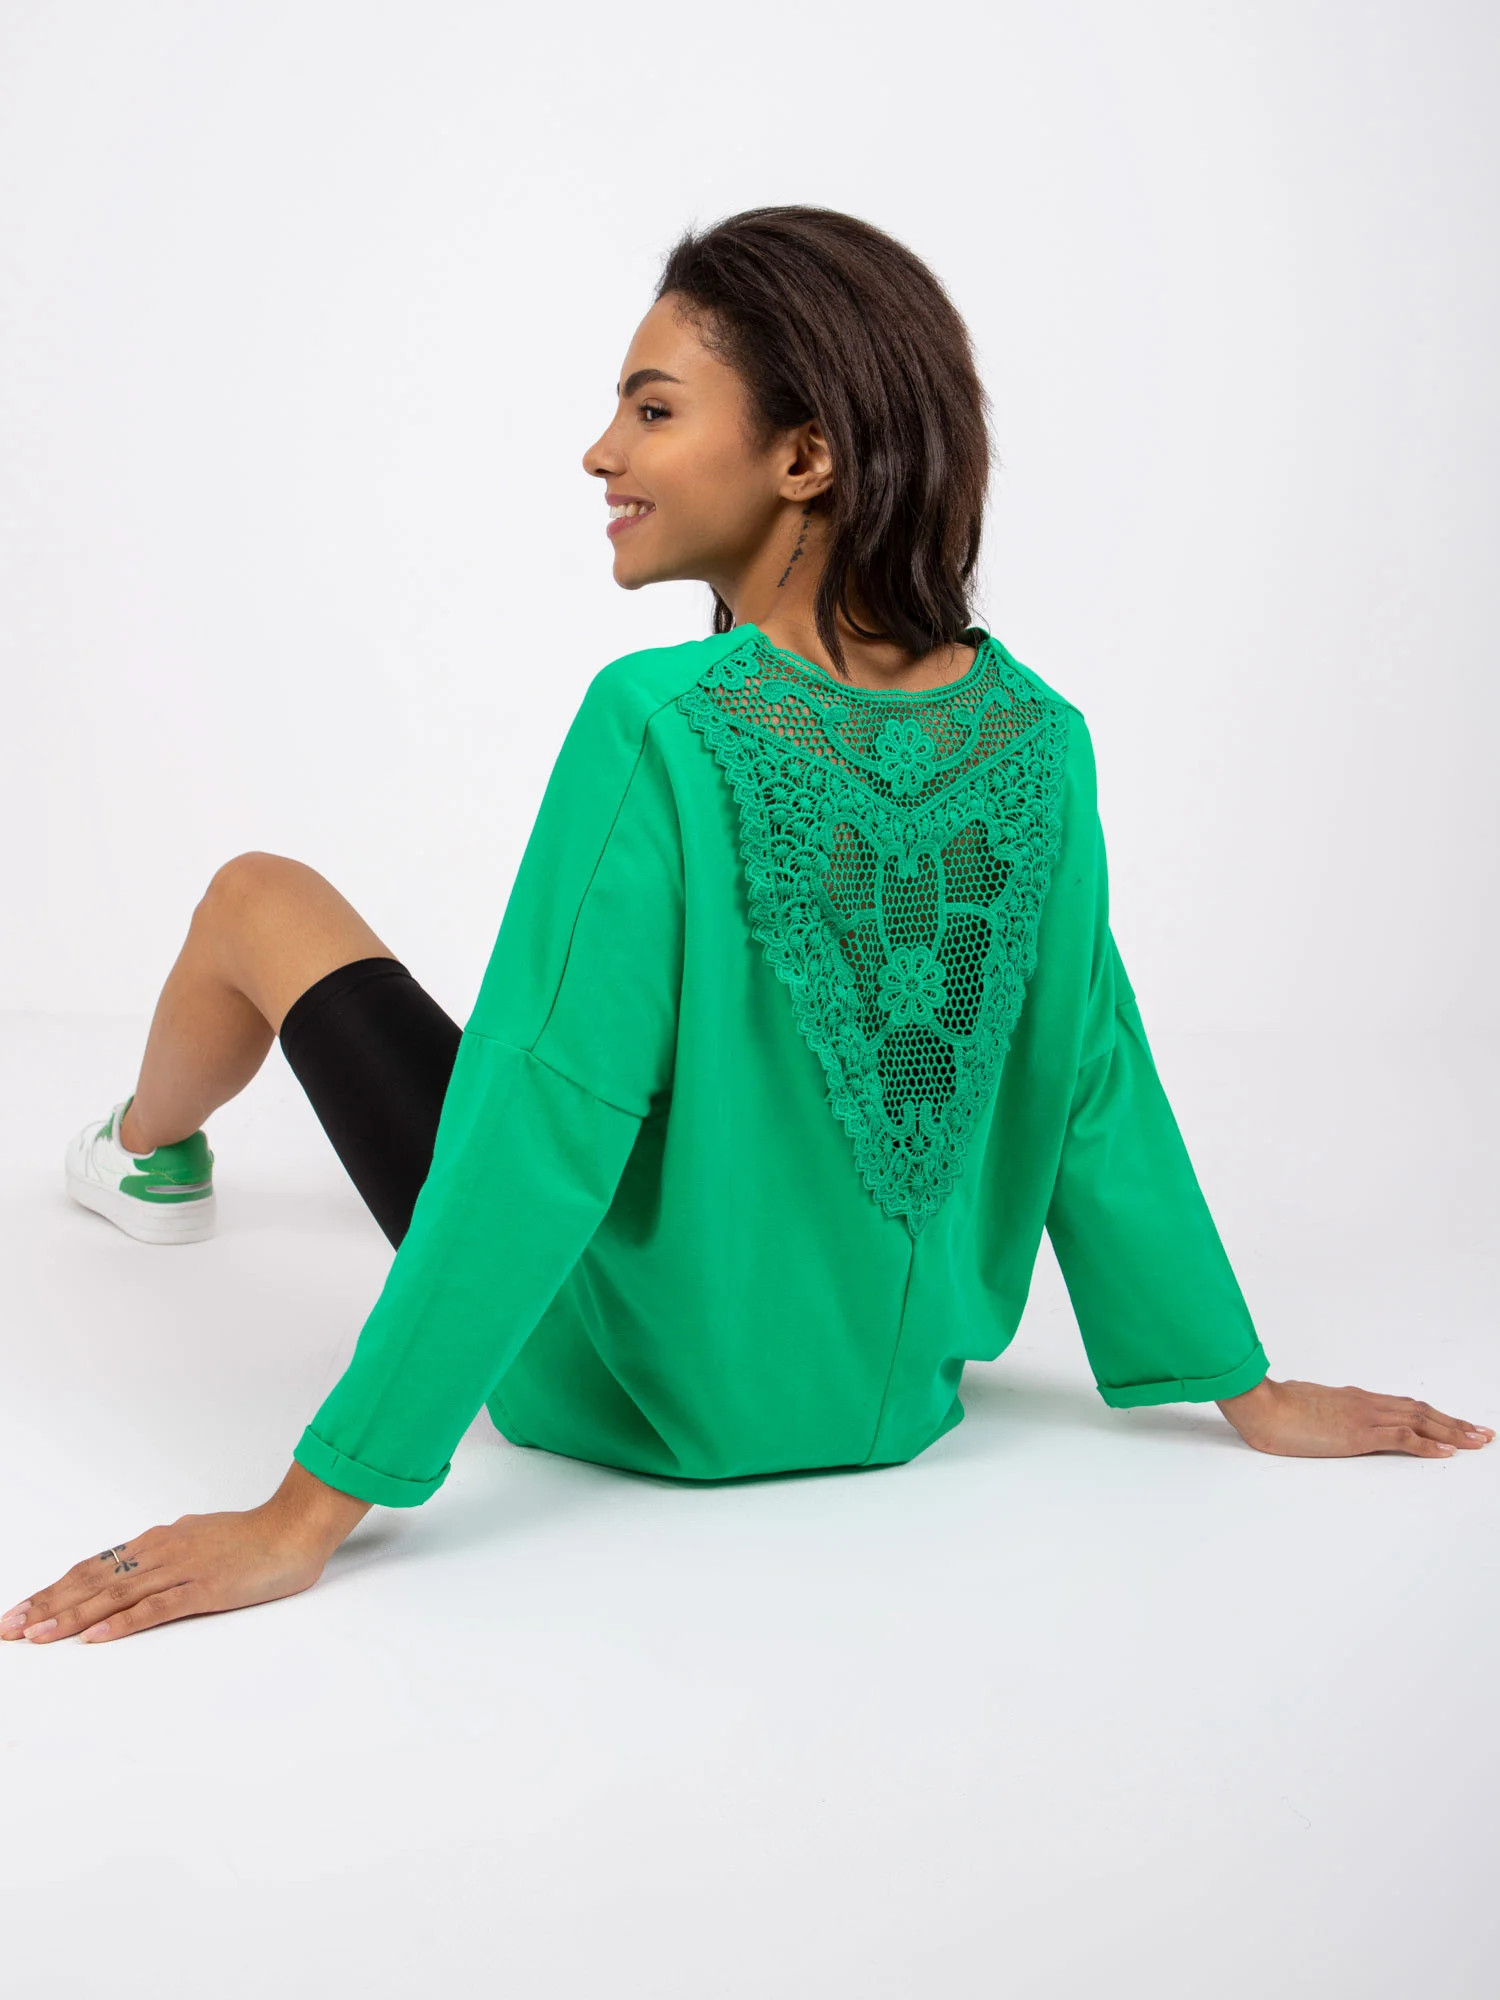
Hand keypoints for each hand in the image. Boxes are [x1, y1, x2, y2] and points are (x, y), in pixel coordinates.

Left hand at [1, 1462, 372, 1645]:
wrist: (295, 1528)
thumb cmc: (254, 1538)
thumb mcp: (199, 1539)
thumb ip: (167, 1552)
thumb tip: (141, 1561)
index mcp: (157, 1542)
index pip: (93, 1567)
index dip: (54, 1589)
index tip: (22, 1610)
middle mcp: (161, 1552)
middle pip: (93, 1580)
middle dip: (47, 1606)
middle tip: (10, 1627)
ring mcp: (182, 1570)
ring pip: (115, 1595)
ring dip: (72, 1616)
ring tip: (38, 1636)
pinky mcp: (205, 1590)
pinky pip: (156, 1609)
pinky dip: (123, 1623)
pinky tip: (97, 1637)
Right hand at [1218, 1375, 1495, 1458]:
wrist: (1260, 1404)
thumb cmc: (1272, 1407)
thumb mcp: (1304, 1408)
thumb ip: (1322, 1413)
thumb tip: (1323, 1419)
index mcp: (1354, 1399)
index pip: (1404, 1406)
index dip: (1434, 1415)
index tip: (1455, 1424)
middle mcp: (1365, 1404)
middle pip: (1421, 1411)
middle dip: (1455, 1423)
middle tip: (1482, 1433)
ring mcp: (1363, 1418)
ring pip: (1420, 1421)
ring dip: (1452, 1431)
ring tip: (1476, 1441)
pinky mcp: (1357, 1434)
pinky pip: (1401, 1438)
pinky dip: (1428, 1444)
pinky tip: (1447, 1451)